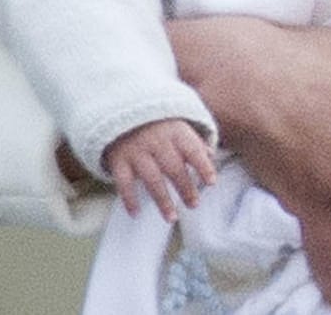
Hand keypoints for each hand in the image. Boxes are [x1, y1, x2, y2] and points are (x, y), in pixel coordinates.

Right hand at [102, 118, 217, 222]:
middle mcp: (156, 141)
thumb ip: (194, 142)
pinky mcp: (119, 160)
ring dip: (162, 200)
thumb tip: (211, 156)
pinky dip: (129, 198)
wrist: (122, 113)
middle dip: (185, 187)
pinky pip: (124, 182)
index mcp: (175, 132)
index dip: (203, 166)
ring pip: (151, 178)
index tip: (212, 183)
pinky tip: (136, 213)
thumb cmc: (158, 126)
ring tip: (172, 218)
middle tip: (194, 205)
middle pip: (173, 167)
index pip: (192, 150)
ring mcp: (136, 151)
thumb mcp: (178, 128)